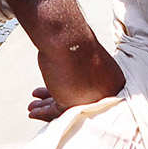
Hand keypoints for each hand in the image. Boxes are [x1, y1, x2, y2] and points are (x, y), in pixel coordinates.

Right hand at [1, 0, 123, 116]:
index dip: (71, 92)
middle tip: (42, 99)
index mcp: (114, 80)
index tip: (57, 91)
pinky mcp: (73, 104)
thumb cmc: (74, 40)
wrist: (66, 37)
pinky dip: (43, 112)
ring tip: (34, 106)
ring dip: (47, 106)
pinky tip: (33, 111)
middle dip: (56, 100)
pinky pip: (57, 112)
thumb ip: (81, 70)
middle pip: (79, 102)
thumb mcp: (83, 57)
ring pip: (67, 107)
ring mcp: (90, 100)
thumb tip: (72, 76)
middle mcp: (105, 93)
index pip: (91, 93)